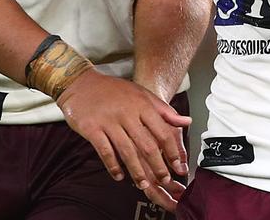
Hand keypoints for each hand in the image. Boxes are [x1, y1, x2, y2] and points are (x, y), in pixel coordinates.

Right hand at [56, 69, 191, 204]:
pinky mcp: (92, 129)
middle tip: (164, 180)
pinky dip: (113, 166)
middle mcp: (127, 114)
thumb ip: (165, 111)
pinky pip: (105, 151)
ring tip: (143, 185)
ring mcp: (109, 121)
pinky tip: (119, 176)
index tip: (178, 165)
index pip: (162, 132)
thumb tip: (187, 122)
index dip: (172, 151)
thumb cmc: (115, 91)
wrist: (82, 84)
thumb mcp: (143, 94)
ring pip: (126, 151)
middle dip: (157, 166)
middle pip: (146, 145)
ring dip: (136, 171)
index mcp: (143, 105)